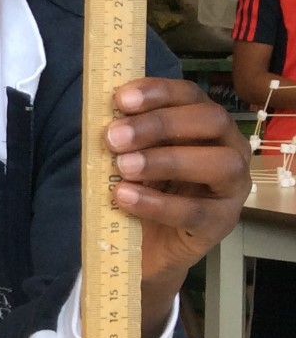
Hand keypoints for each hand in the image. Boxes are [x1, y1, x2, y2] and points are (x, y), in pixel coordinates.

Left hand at [107, 77, 250, 337]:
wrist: (143, 245)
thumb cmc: (140, 187)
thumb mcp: (129, 155)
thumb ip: (125, 135)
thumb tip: (104, 116)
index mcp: (203, 123)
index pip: (190, 94)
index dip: (157, 92)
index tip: (120, 99)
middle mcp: (229, 148)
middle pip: (211, 121)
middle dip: (160, 124)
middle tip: (114, 137)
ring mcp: (232, 187)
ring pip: (219, 164)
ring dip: (166, 161)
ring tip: (122, 167)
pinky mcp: (221, 223)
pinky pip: (196, 211)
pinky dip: (157, 203)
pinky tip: (124, 197)